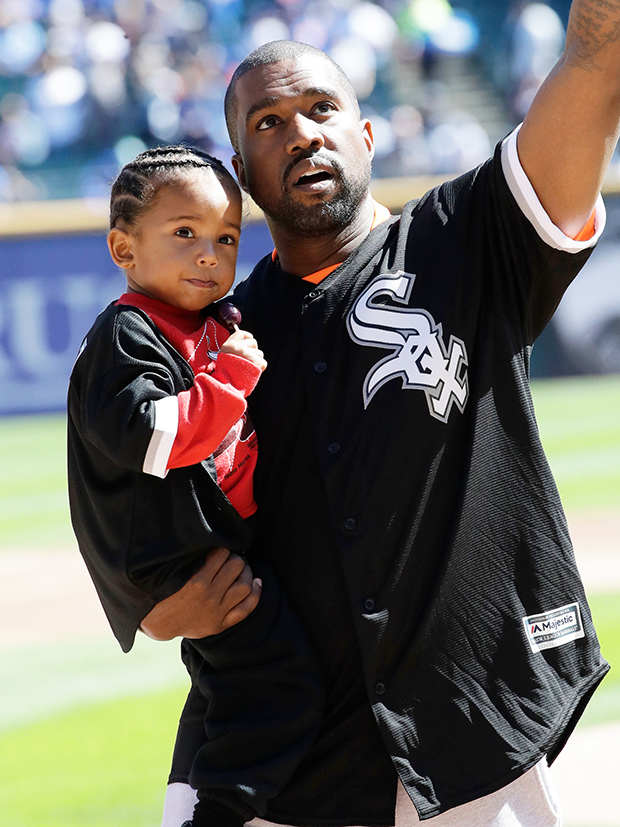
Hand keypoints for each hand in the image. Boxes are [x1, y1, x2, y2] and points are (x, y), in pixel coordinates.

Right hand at [140, 547, 261, 640]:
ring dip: (247, 573)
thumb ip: (190, 557)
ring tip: (243, 569)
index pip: (221, 553)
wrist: (158, 622)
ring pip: (244, 586)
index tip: (220, 550)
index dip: (223, 548)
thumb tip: (208, 539)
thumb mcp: (173, 571)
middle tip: (232, 559)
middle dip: (235, 558)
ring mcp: (216, 612)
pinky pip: (245, 609)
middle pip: (236, 567)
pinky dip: (255, 594)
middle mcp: (209, 596)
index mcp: (196, 581)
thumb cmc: (164, 592)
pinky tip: (257, 584)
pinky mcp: (220, 624)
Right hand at [220, 329, 266, 371]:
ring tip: (247, 368)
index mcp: (228, 345)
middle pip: (254, 342)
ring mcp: (247, 354)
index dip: (247, 339)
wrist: (227, 387)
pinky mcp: (255, 362)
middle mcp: (238, 348)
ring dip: (256, 360)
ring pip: (260, 353)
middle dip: (253, 351)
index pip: (243, 334)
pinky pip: (263, 362)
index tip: (246, 346)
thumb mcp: (224, 357)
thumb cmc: (226, 374)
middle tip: (246, 361)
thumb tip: (246, 344)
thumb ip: (234, 349)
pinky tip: (253, 372)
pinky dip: (260, 368)